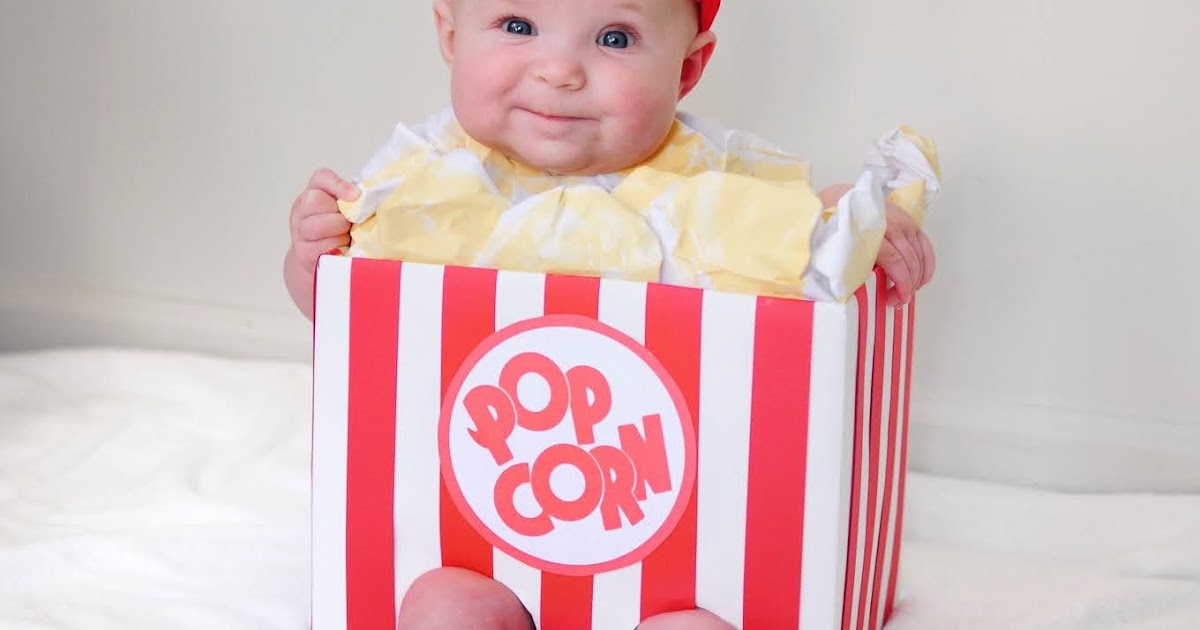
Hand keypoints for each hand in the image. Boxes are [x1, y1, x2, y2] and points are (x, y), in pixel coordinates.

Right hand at [284, 168, 358, 319]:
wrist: (324, 261)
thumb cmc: (343, 233)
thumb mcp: (351, 213)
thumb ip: (358, 201)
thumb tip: (377, 198)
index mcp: (316, 193)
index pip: (322, 178)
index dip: (338, 185)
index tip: (355, 195)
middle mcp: (302, 209)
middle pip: (314, 201)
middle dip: (339, 214)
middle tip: (349, 225)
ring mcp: (300, 231)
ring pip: (315, 225)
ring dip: (338, 234)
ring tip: (347, 239)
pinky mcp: (303, 253)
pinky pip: (319, 248)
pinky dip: (335, 249)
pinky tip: (342, 251)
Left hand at [819, 184, 935, 306]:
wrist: (838, 198)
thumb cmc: (834, 224)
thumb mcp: (834, 246)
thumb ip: (848, 265)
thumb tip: (855, 290)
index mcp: (868, 231)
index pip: (894, 260)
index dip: (900, 282)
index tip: (897, 299)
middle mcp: (888, 222)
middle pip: (908, 258)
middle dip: (908, 283)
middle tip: (897, 300)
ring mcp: (900, 219)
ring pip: (918, 252)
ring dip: (918, 275)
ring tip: (908, 291)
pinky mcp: (907, 219)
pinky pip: (924, 242)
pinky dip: (927, 261)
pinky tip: (923, 278)